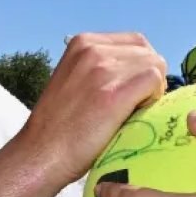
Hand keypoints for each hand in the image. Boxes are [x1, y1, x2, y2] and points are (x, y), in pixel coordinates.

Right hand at [23, 33, 166, 183]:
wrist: (41, 154)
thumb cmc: (60, 128)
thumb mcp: (75, 80)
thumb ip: (102, 70)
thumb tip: (139, 74)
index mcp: (83, 43)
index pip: (135, 42)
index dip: (141, 67)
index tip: (132, 91)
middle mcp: (93, 50)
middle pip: (148, 52)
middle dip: (150, 78)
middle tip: (136, 106)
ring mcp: (103, 69)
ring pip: (155, 66)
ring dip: (152, 90)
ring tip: (132, 112)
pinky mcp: (113, 94)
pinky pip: (154, 81)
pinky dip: (153, 99)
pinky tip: (134, 116)